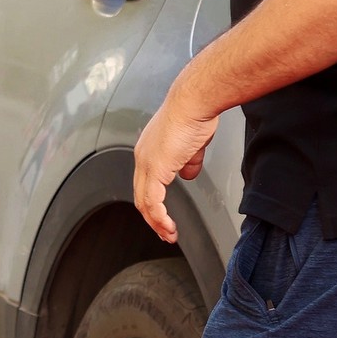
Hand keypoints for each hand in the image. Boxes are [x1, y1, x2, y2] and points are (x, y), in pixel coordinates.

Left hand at [133, 80, 219, 242]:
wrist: (194, 102)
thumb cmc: (195, 114)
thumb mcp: (193, 144)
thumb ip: (188, 162)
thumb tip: (188, 175)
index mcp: (149, 150)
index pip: (145, 184)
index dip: (154, 203)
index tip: (165, 216)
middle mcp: (143, 157)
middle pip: (141, 196)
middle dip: (153, 218)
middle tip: (165, 232)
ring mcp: (146, 164)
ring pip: (144, 202)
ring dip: (156, 222)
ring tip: (169, 234)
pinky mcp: (155, 169)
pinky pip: (153, 201)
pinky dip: (159, 217)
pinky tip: (168, 225)